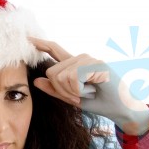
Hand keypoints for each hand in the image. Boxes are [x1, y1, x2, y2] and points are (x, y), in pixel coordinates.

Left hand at [29, 37, 148, 134]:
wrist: (119, 109)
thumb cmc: (98, 102)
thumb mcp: (71, 98)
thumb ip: (55, 90)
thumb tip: (36, 81)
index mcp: (74, 65)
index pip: (55, 50)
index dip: (42, 44)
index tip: (29, 39)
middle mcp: (80, 58)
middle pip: (52, 73)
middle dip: (61, 91)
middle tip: (79, 96)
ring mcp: (88, 59)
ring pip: (61, 77)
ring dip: (72, 92)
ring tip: (88, 92)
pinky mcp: (95, 64)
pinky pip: (73, 78)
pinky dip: (79, 90)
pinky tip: (92, 90)